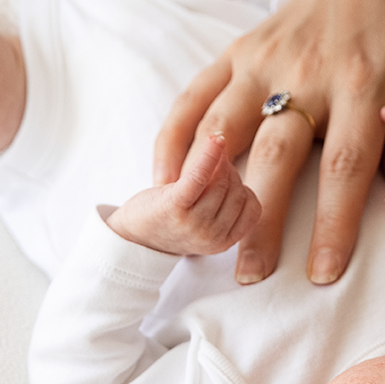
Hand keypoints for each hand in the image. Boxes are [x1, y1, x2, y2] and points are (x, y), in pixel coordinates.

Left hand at [106, 134, 259, 256]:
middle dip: (226, 173)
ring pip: (221, 180)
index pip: (253, 206)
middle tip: (209, 170)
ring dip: (215, 164)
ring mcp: (194, 224)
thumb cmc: (172, 222)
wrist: (131, 236)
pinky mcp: (175, 207)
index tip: (225, 181)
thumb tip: (245, 167)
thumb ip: (229, 207)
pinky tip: (215, 140)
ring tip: (203, 161)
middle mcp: (212, 238)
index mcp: (225, 243)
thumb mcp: (208, 223)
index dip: (242, 187)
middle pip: (236, 190)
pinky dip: (208, 155)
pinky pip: (200, 176)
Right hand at [153, 0, 384, 285]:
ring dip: (209, 185)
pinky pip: (196, 95)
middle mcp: (308, 74)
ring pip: (227, 129)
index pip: (345, 168)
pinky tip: (162, 176)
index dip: (333, 224)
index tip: (323, 272)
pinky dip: (174, 136)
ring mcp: (265, 60)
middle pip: (279, 157)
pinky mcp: (237, 50)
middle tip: (251, 272)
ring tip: (198, 233)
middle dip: (263, 221)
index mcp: (363, 86)